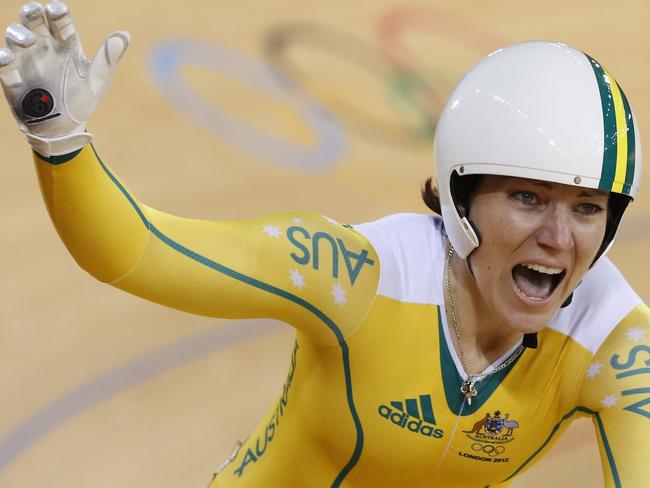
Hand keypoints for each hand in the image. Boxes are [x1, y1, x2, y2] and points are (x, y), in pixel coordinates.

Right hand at [0, 1, 128, 156]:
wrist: (65, 128)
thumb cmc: (82, 99)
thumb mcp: (98, 80)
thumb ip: (108, 58)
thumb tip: (125, 35)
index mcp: (66, 44)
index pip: (60, 20)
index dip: (57, 11)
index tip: (57, 11)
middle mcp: (44, 47)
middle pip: (33, 20)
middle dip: (31, 12)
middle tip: (35, 12)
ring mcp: (27, 61)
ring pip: (14, 36)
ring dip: (18, 34)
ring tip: (28, 40)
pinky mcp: (13, 78)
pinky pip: (4, 64)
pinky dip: (4, 59)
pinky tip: (8, 59)